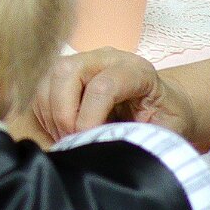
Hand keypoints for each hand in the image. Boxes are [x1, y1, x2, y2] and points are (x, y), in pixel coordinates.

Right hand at [32, 48, 194, 140]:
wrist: (162, 105)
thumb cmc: (166, 119)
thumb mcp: (168, 131)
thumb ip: (146, 138)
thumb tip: (116, 151)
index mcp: (136, 70)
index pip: (103, 86)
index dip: (89, 118)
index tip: (88, 142)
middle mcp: (106, 58)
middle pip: (67, 72)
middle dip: (64, 113)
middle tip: (73, 141)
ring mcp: (83, 62)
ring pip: (49, 79)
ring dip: (52, 116)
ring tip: (68, 139)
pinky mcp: (66, 74)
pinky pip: (41, 90)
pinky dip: (45, 115)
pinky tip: (61, 132)